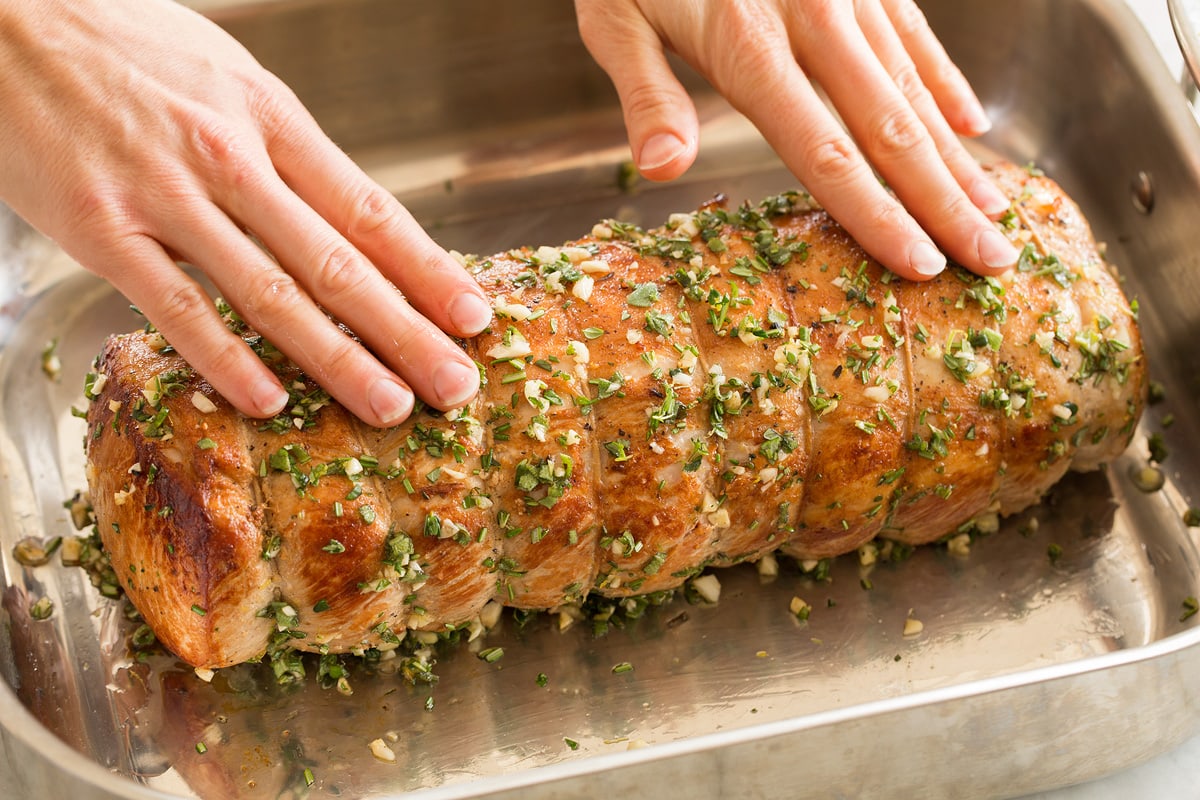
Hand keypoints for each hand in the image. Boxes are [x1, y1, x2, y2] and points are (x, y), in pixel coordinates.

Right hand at [0, 0, 491, 425]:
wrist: (9, 14)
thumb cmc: (127, 47)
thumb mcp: (230, 78)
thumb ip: (287, 151)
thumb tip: (350, 218)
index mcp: (273, 120)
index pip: (371, 211)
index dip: (429, 271)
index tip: (473, 316)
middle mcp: (232, 160)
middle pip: (339, 263)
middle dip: (408, 331)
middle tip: (456, 383)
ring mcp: (168, 198)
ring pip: (272, 295)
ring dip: (338, 359)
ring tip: (390, 406)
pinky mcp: (104, 231)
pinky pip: (177, 309)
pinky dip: (225, 360)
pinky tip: (269, 402)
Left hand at [575, 0, 1018, 279]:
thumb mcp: (614, 19)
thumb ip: (646, 95)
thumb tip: (663, 170)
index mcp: (749, 47)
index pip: (825, 153)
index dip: (878, 216)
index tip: (923, 266)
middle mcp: (814, 19)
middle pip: (890, 131)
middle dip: (945, 205)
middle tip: (994, 260)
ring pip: (913, 88)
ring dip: (957, 156)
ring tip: (996, 213)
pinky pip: (912, 33)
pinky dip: (943, 82)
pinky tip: (970, 126)